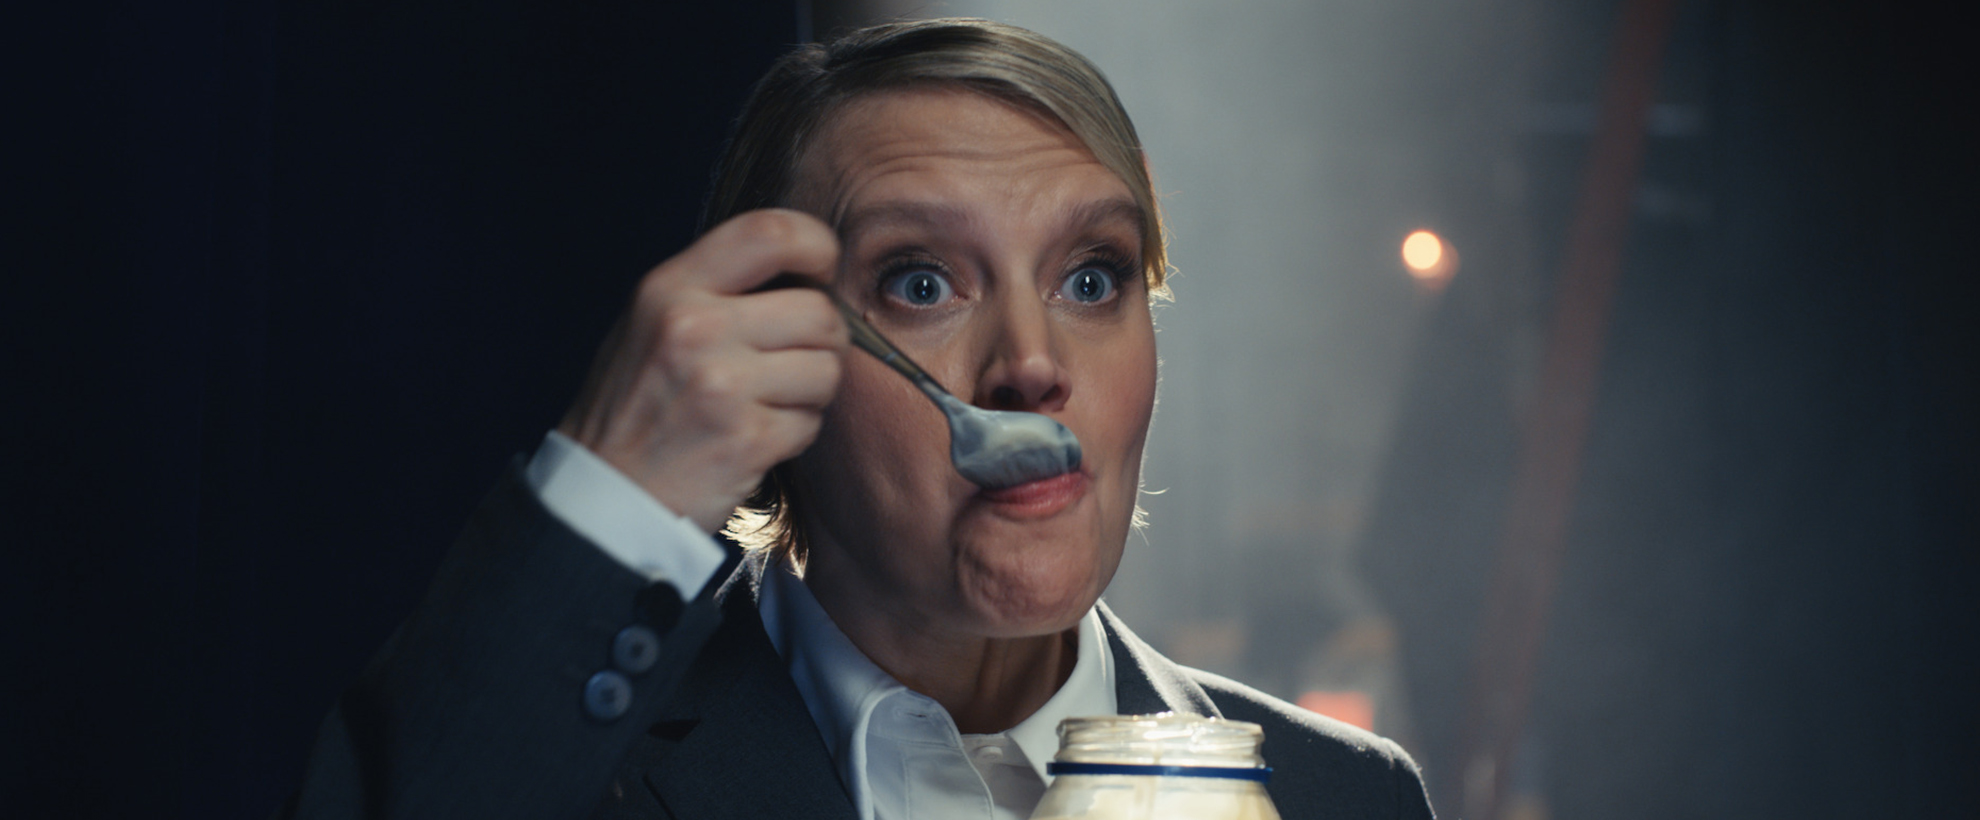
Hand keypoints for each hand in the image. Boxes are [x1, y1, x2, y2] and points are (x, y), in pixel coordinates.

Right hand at [560, 209, 845, 532]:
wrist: (603, 496)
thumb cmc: (635, 407)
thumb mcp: (651, 323)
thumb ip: (717, 289)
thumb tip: (807, 271)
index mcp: (670, 289)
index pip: (768, 232)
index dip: (815, 245)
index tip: (822, 269)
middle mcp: (695, 328)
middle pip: (818, 312)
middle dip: (821, 341)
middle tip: (792, 362)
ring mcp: (722, 385)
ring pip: (826, 369)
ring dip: (810, 392)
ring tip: (764, 403)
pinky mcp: (746, 439)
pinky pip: (811, 423)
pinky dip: (793, 434)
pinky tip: (754, 438)